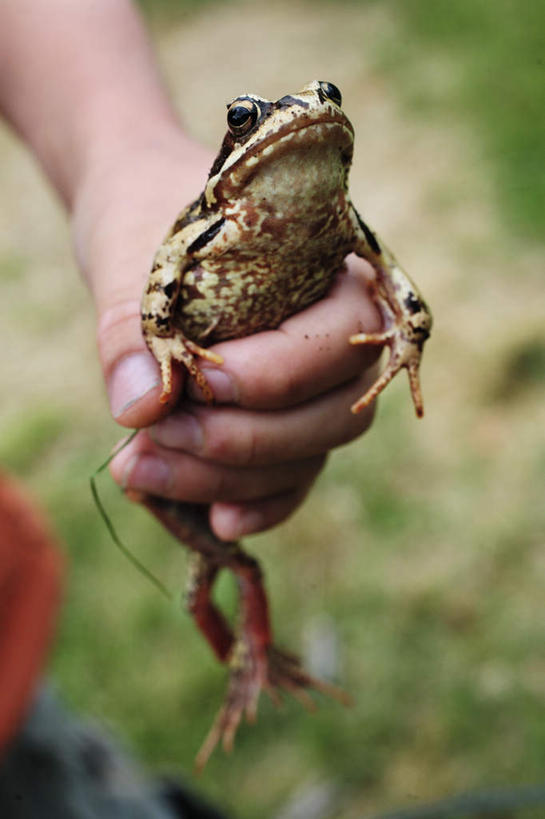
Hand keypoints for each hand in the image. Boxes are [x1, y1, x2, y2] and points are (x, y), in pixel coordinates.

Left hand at [73, 140, 380, 541]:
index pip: (336, 341)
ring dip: (230, 478)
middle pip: (334, 414)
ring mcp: (322, 388)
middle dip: (243, 439)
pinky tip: (213, 521)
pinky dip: (259, 504)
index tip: (195, 383)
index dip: (271, 376)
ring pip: (311, 454)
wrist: (145, 212)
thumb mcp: (130, 256)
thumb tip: (141, 410)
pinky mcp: (291, 424)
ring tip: (138, 471)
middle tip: (155, 437)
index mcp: (333, 272)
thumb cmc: (149, 218)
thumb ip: (133, 331)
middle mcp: (344, 338)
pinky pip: (295, 477)